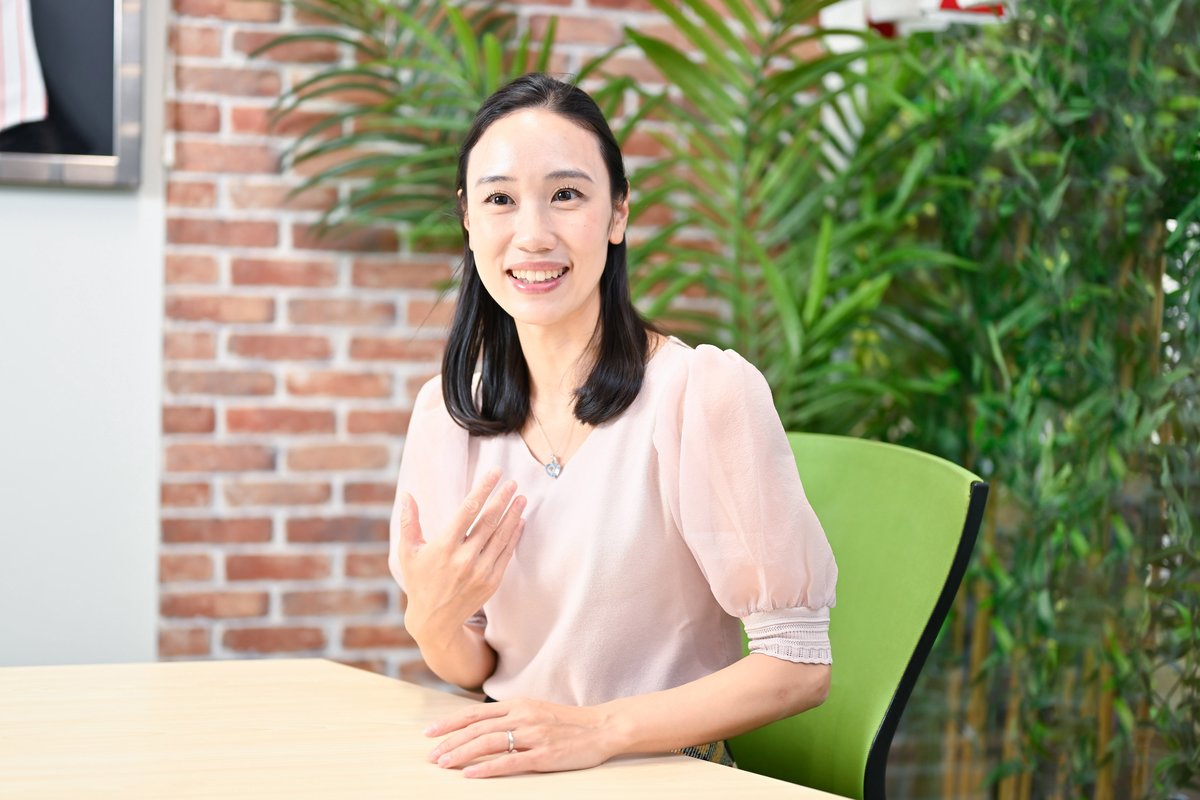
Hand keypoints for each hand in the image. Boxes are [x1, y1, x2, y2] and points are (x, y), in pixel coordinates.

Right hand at [395, 468, 525, 645]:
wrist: (435, 621)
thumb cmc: (419, 581)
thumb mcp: (408, 552)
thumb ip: (409, 522)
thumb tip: (407, 495)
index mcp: (443, 547)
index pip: (468, 510)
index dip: (483, 489)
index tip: (494, 473)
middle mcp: (464, 558)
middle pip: (489, 521)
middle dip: (502, 498)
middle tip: (513, 482)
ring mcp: (480, 571)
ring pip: (501, 536)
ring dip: (513, 514)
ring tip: (521, 497)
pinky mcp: (492, 582)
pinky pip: (506, 553)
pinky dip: (514, 536)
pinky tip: (519, 521)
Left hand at [425, 698, 619, 777]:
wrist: (602, 726)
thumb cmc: (569, 722)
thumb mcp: (537, 710)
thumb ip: (512, 716)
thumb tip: (483, 725)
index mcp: (518, 705)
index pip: (476, 713)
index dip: (450, 723)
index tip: (430, 733)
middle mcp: (522, 716)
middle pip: (477, 728)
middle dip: (449, 742)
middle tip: (430, 755)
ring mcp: (533, 735)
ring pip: (488, 743)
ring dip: (461, 754)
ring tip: (443, 764)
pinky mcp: (544, 754)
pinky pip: (509, 761)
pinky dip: (487, 767)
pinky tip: (470, 774)